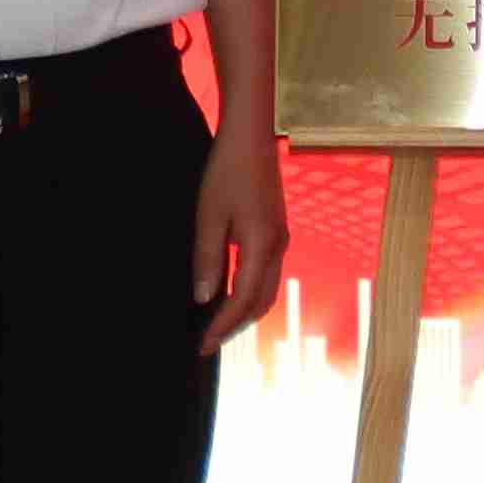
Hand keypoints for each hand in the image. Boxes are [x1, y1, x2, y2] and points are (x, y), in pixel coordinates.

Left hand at [193, 136, 291, 352]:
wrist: (251, 137)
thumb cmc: (227, 171)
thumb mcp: (209, 215)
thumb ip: (208, 258)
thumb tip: (204, 299)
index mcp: (262, 245)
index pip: (243, 300)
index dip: (223, 326)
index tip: (203, 345)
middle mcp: (278, 248)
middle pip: (260, 303)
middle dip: (235, 326)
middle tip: (207, 342)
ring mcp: (280, 239)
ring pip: (267, 291)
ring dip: (244, 312)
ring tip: (216, 324)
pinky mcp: (276, 231)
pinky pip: (267, 275)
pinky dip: (249, 293)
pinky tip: (229, 293)